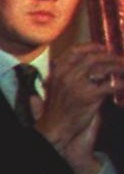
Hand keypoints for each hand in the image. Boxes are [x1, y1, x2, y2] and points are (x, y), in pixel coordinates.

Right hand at [38, 44, 123, 173]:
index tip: (103, 47)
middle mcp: (66, 74)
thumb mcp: (57, 87)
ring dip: (118, 67)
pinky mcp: (90, 96)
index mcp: (57, 71)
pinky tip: (123, 85)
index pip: (75, 51)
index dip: (91, 47)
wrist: (56, 127)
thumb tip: (87, 65)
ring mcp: (77, 84)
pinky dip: (120, 84)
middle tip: (119, 59)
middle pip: (92, 57)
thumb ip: (67, 74)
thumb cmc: (59, 109)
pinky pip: (110, 85)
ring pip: (103, 68)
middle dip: (109, 57)